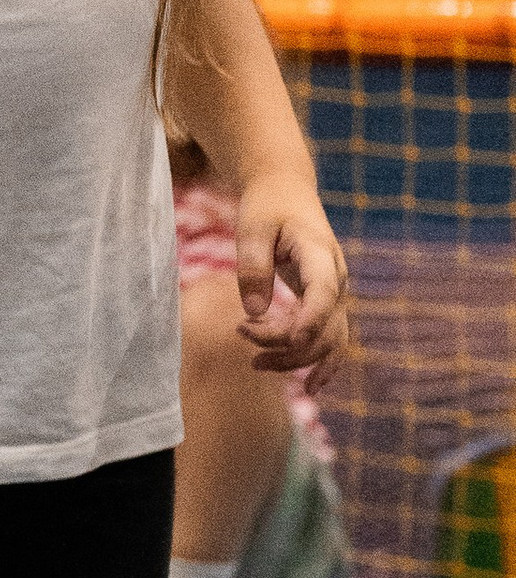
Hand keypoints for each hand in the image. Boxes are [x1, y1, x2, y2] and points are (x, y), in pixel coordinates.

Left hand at [232, 174, 350, 391]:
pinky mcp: (326, 302)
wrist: (287, 190)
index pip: (324, 294)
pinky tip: (307, 387)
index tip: (290, 341)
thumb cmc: (267, 205)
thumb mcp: (252, 228)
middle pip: (325, 326)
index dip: (310, 321)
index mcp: (321, 255)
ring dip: (298, 359)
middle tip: (241, 335)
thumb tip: (254, 313)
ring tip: (255, 365)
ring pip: (330, 340)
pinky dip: (319, 362)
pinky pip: (331, 338)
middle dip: (287, 343)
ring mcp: (335, 293)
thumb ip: (253, 268)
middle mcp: (336, 278)